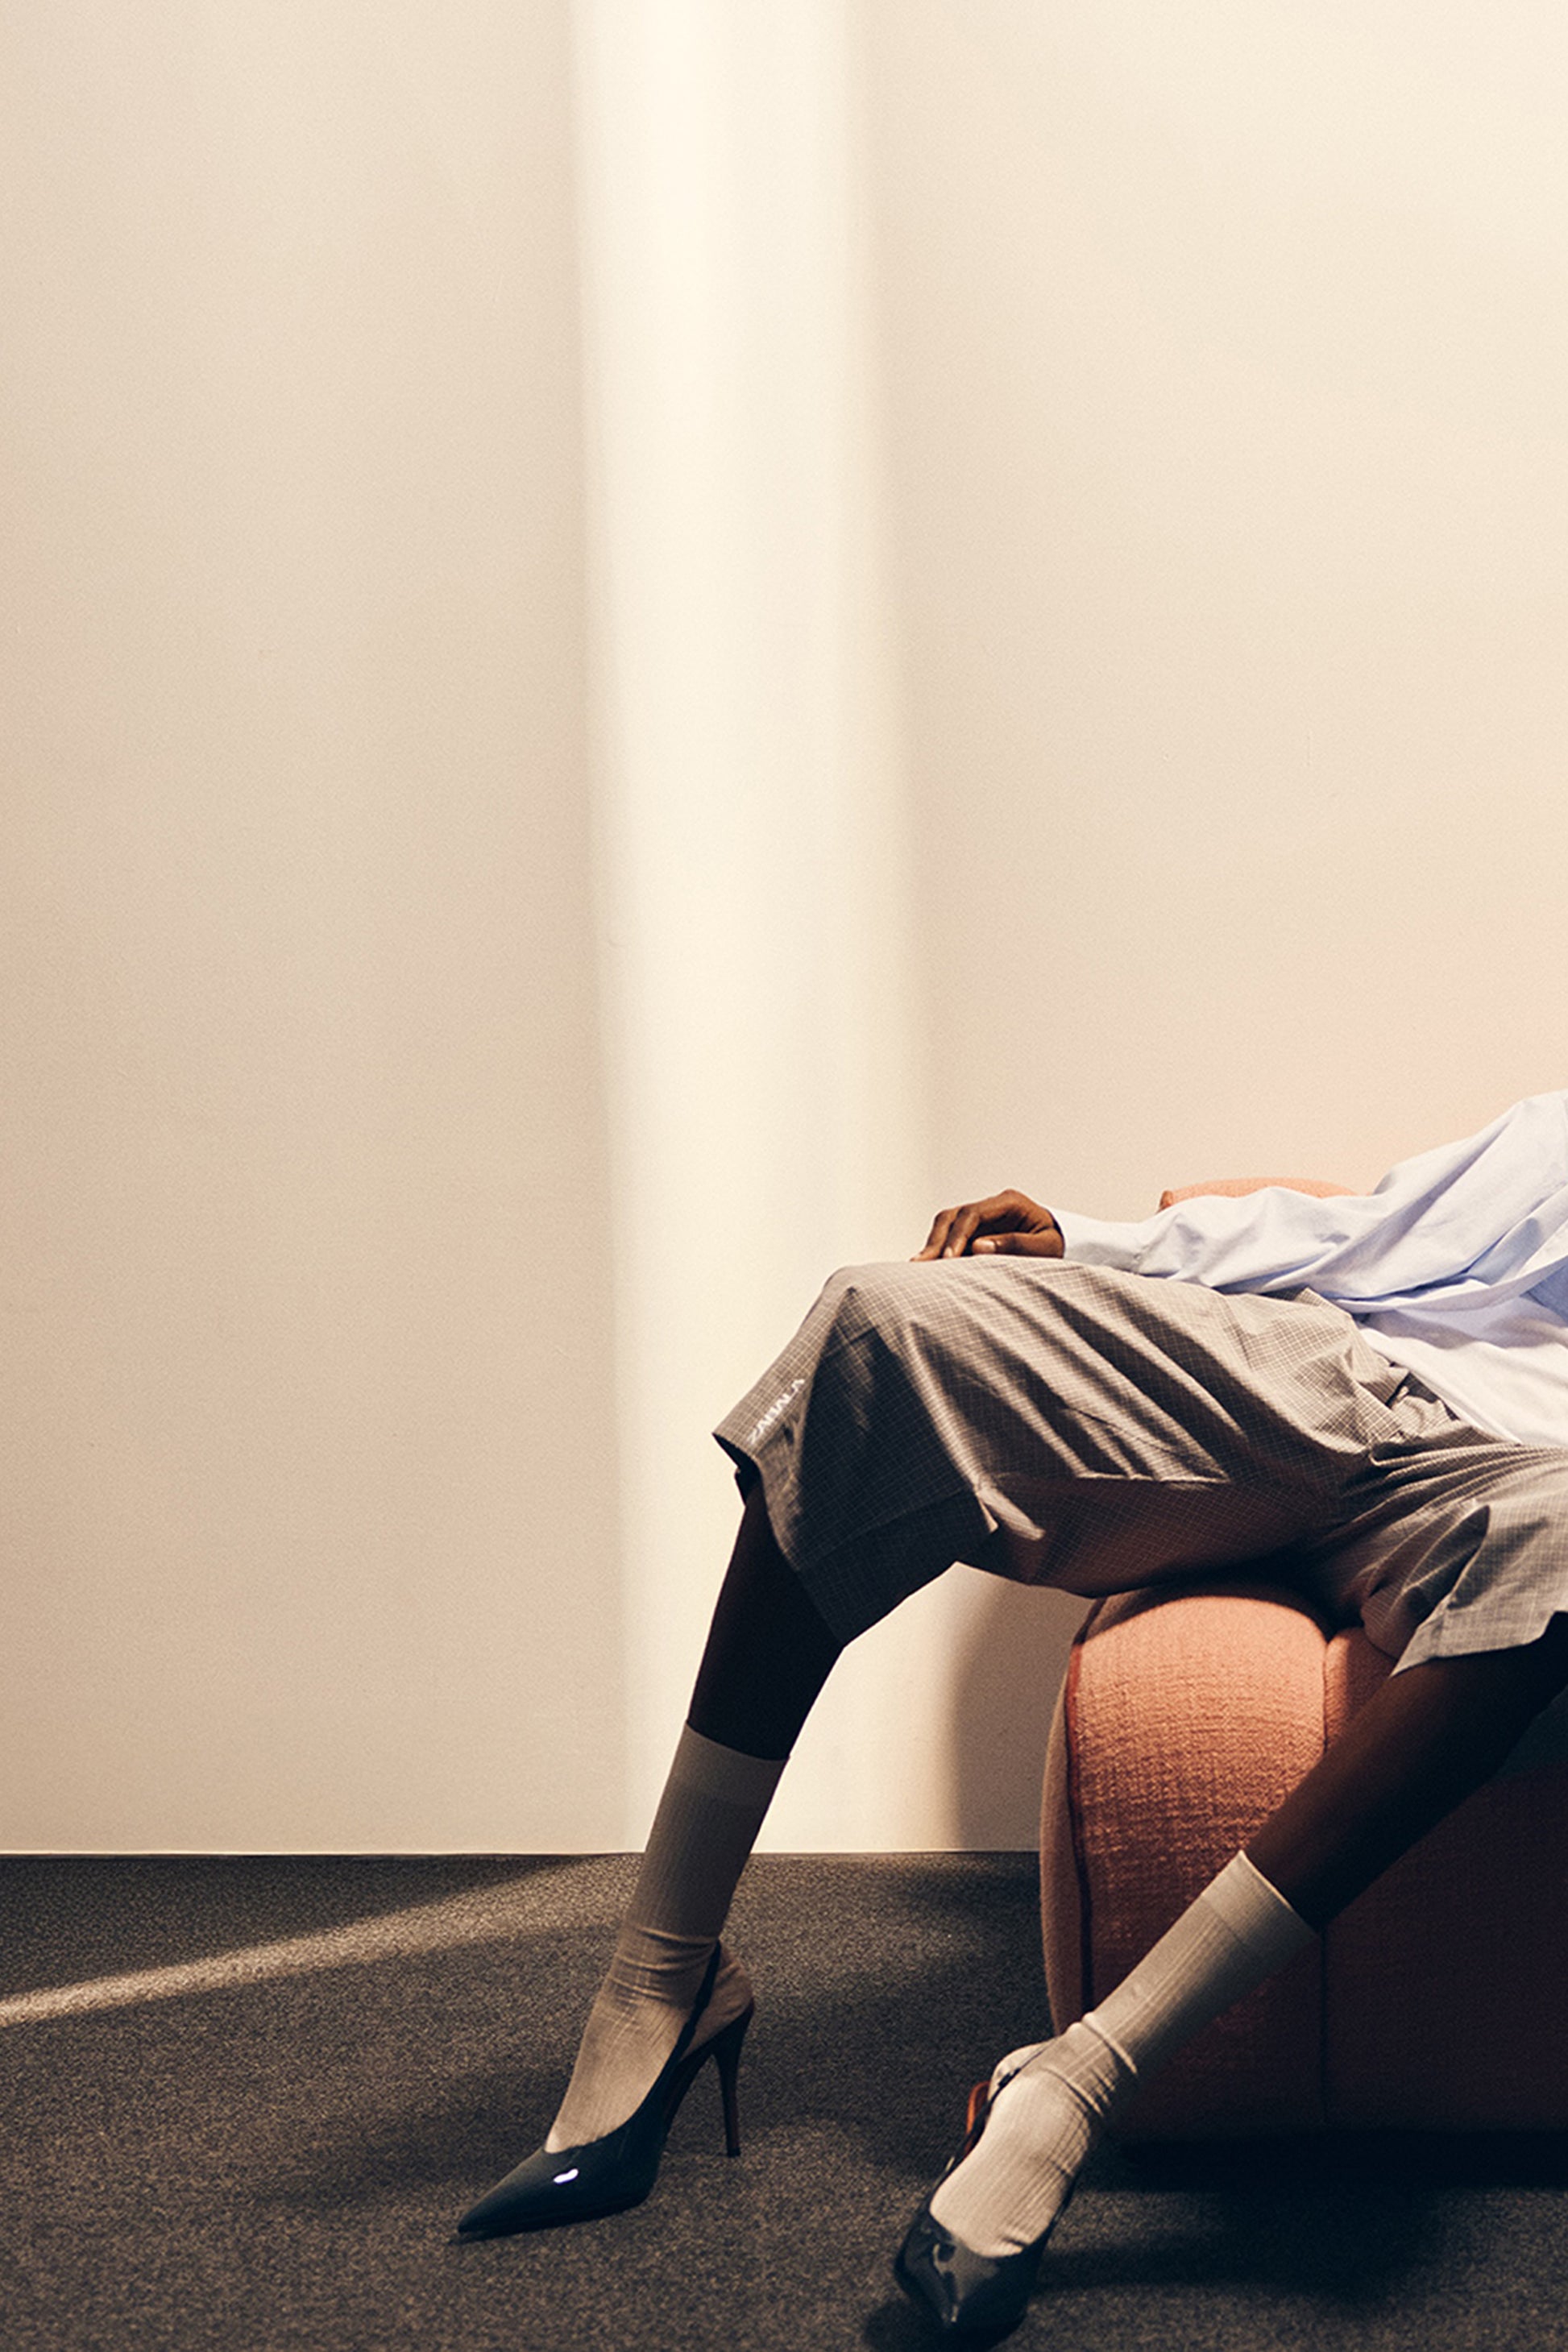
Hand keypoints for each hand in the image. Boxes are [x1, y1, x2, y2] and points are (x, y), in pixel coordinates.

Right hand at [912, 1190, 1063, 1260]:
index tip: (948, 1259)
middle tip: (922, 1264)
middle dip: (936, 1239)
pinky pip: (951, 1237)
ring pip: (946, 1224)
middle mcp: (992, 1205)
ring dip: (933, 1244)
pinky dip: (939, 1250)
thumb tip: (978, 1247)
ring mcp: (982, 1217)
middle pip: (953, 1215)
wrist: (1064, 1245)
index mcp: (1009, 1201)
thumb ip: (1016, 1245)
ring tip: (918, 1266)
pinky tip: (929, 1268)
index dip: (957, 1235)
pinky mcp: (976, 1231)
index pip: (973, 1213)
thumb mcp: (1046, 1247)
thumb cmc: (1058, 1245)